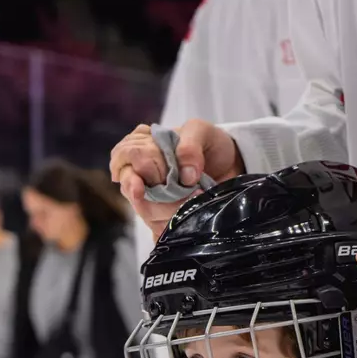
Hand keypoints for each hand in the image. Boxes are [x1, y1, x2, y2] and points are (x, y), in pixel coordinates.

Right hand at [110, 121, 243, 241]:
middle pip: (128, 186)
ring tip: (195, 196)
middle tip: (184, 187)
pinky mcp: (159, 216)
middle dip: (158, 191)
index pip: (125, 155)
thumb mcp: (202, 132)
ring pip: (143, 209)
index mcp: (142, 144)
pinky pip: (155, 226)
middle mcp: (138, 170)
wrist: (230, 165)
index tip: (168, 172)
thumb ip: (190, 145)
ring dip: (170, 207)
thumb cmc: (210, 144)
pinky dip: (174, 221)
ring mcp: (147, 195)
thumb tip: (185, 176)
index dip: (146, 165)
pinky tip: (189, 212)